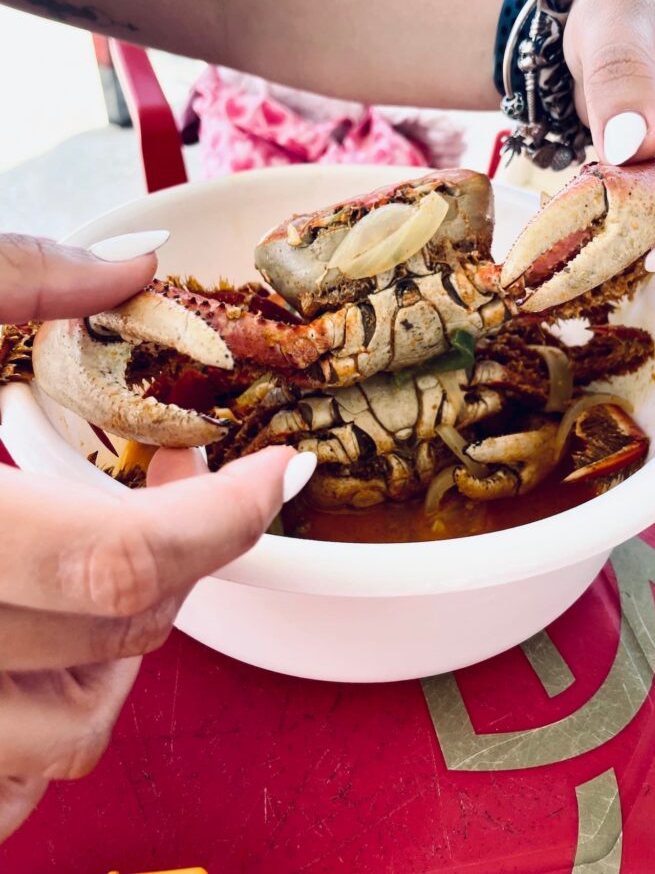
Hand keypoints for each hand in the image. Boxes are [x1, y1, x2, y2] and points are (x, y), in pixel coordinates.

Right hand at [0, 236, 300, 840]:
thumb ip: (14, 283)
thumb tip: (136, 265)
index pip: (118, 560)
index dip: (224, 520)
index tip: (279, 472)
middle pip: (109, 643)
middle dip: (188, 560)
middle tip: (194, 484)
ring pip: (58, 739)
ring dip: (120, 653)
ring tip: (110, 565)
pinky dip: (38, 726)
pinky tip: (32, 646)